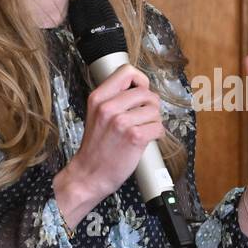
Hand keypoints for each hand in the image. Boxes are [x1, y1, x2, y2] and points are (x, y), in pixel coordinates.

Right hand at [54, 63, 165, 225]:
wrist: (89, 175)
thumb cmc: (96, 147)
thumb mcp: (96, 114)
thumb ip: (114, 98)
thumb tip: (140, 86)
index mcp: (98, 98)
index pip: (127, 72)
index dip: (139, 80)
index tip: (140, 92)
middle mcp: (108, 107)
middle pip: (146, 92)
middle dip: (150, 105)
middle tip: (143, 118)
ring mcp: (121, 122)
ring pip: (155, 110)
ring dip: (154, 121)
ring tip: (142, 130)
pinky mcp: (134, 137)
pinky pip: (158, 127)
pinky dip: (157, 134)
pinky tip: (147, 139)